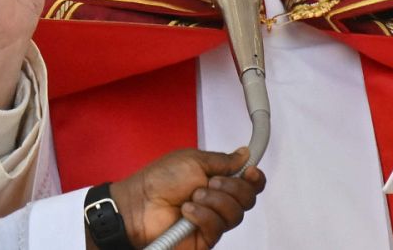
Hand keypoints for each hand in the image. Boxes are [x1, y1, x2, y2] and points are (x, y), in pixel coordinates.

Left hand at [109, 148, 263, 249]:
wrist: (138, 203)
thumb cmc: (158, 180)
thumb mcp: (192, 160)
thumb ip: (222, 160)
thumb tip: (244, 154)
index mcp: (217, 181)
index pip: (248, 183)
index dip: (255, 178)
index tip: (250, 170)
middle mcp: (218, 202)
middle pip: (248, 199)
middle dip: (232, 187)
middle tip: (211, 182)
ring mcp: (212, 221)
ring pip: (235, 214)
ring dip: (214, 201)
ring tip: (193, 197)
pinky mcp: (205, 238)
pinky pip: (218, 228)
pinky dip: (204, 216)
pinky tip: (188, 211)